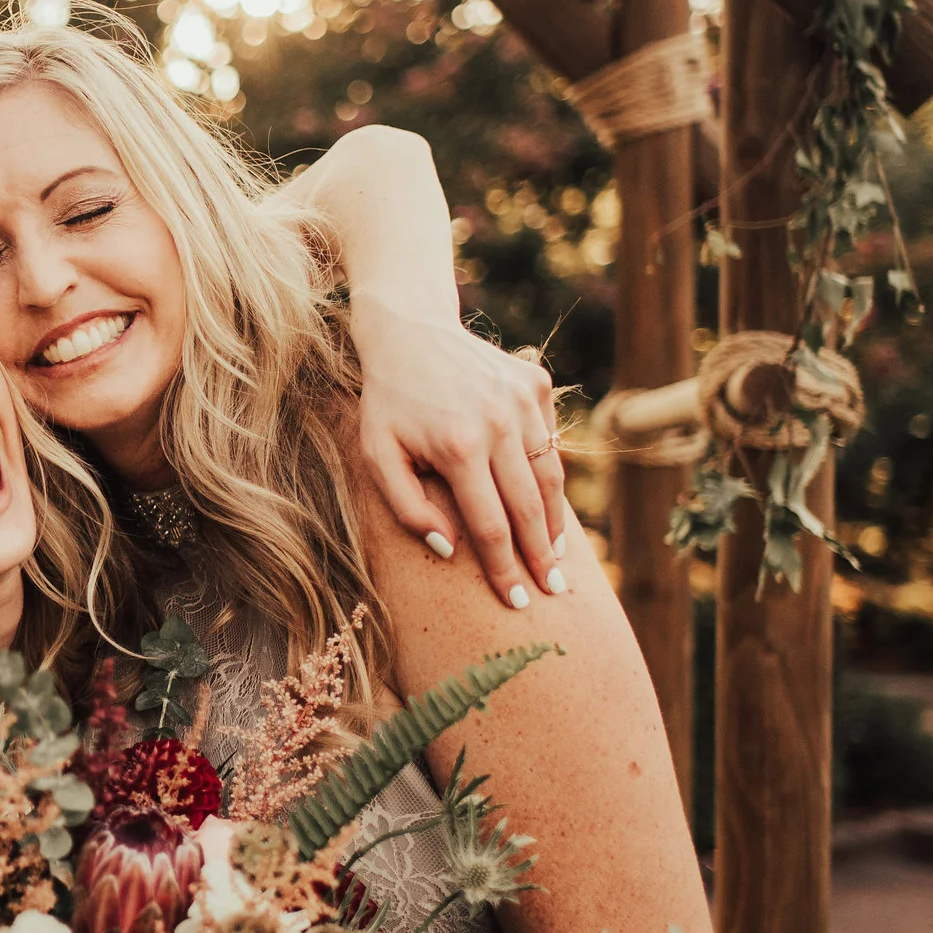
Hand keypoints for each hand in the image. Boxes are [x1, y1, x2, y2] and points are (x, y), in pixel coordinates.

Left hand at [355, 297, 567, 608]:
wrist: (409, 330)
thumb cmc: (388, 403)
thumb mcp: (378, 455)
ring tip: (555, 556)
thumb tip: (450, 550)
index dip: (505, 570)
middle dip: (543, 557)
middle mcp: (498, 423)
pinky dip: (549, 474)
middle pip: (530, 508)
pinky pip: (550, 440)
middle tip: (555, 591)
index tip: (517, 602)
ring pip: (550, 476)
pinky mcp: (536, 384)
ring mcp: (523, 401)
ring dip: (555, 521)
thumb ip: (408, 507)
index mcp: (458, 447)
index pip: (491, 526)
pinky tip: (544, 503)